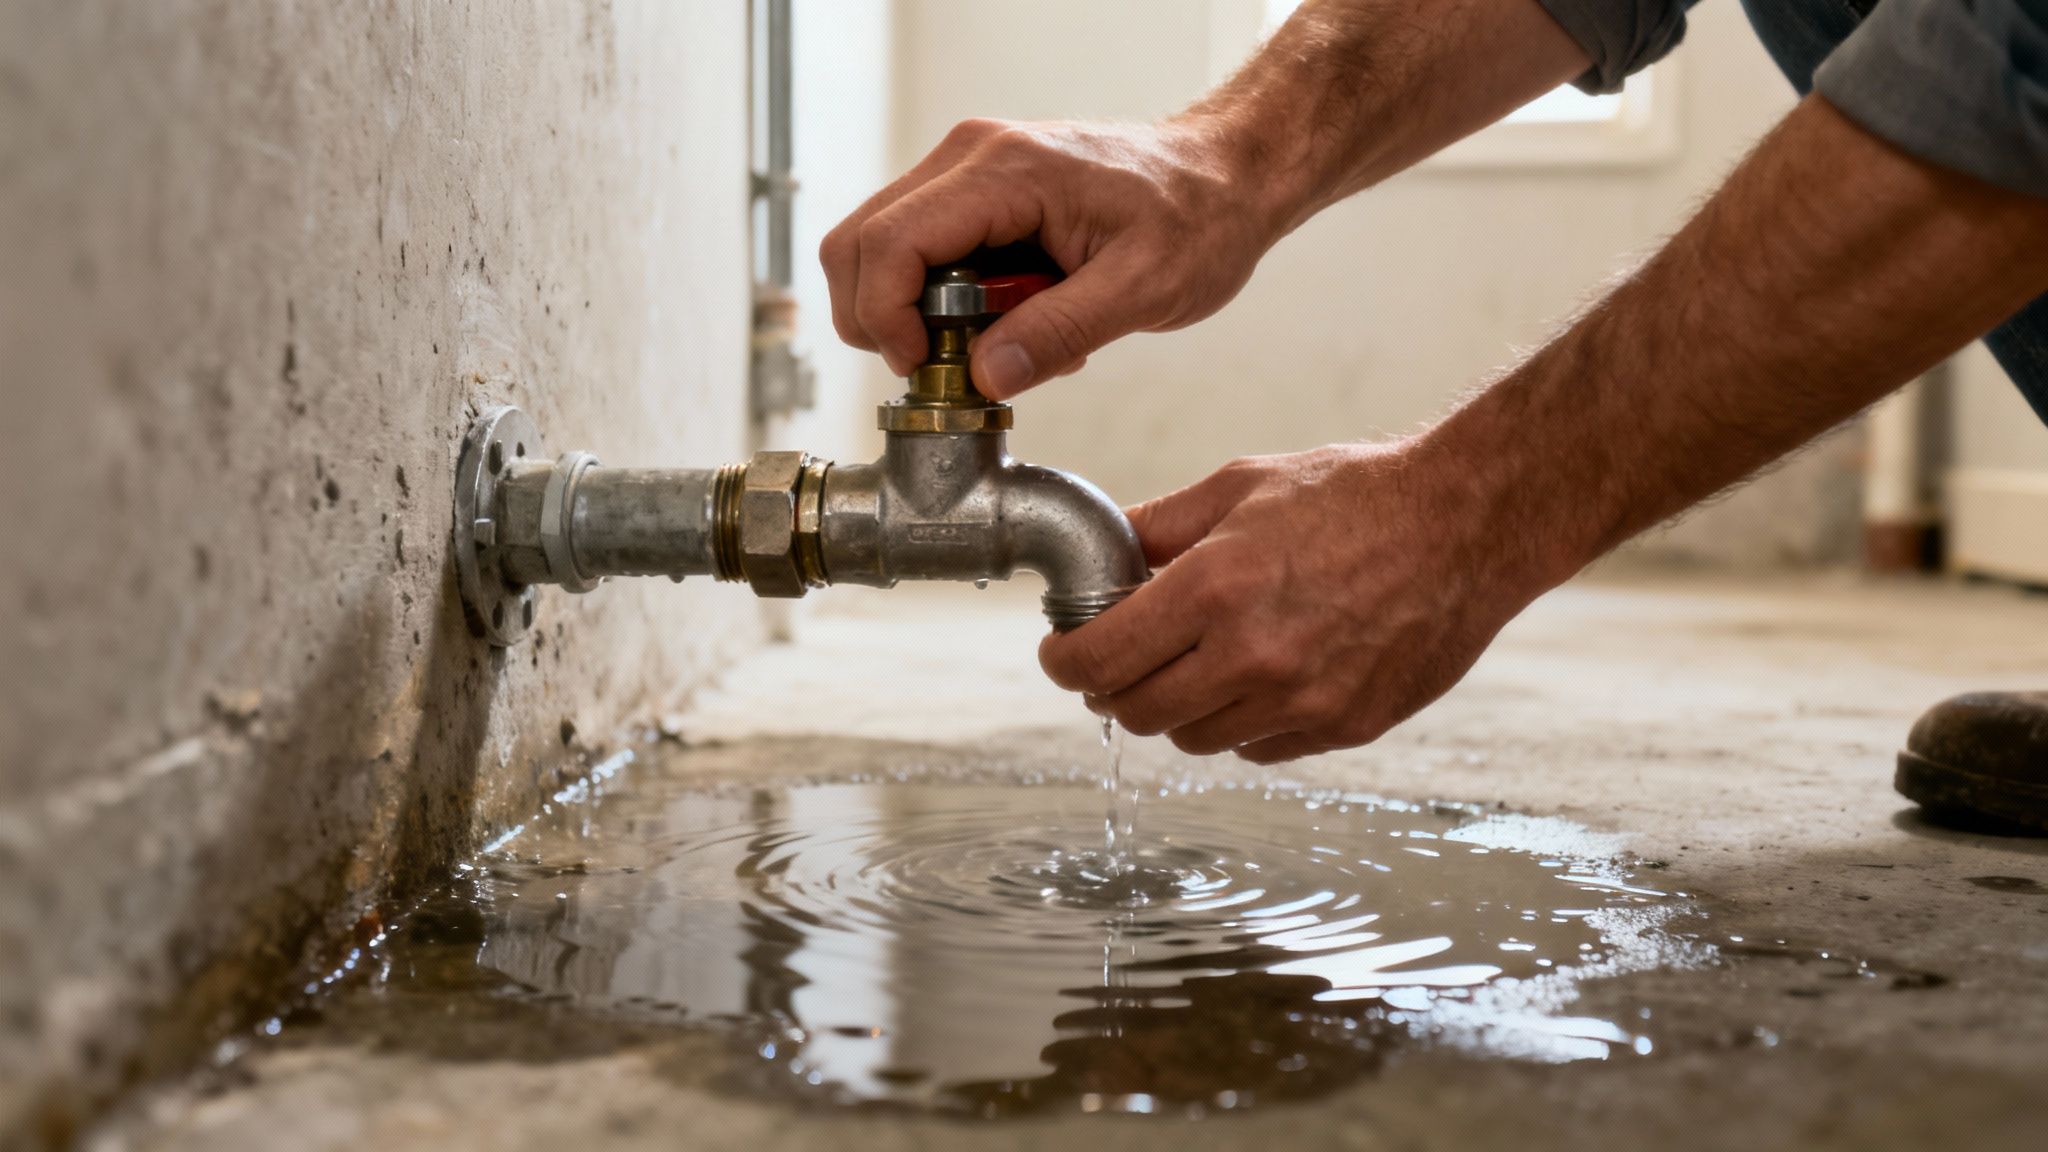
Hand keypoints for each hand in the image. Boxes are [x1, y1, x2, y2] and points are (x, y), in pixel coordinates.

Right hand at [819, 116, 1279, 396]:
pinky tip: (1008, 320)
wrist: (1223, 180)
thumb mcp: (1144, 289)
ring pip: (877, 251)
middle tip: (947, 370)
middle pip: (856, 244)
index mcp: (1004, 171)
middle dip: (881, 322)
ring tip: (995, 342)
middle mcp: (969, 157)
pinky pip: (919, 255)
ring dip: (914, 315)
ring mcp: (966, 172)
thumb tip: (986, 377)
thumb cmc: (1197, 219)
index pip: (887, 244)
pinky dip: (941, 303)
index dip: (884, 319)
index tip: (924, 370)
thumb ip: (1060, 331)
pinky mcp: (974, 194)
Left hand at [1037, 440, 1547, 762]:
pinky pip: (1257, 747)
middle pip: (1137, 712)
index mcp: (1214, 589)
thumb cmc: (1356, 495)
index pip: (1099, 659)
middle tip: (1116, 661)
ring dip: (1176, 708)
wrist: (1467, 525)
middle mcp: (1252, 656)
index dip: (1065, 662)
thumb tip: (1100, 550)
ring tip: (1191, 664)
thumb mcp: (1241, 486)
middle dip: (1111, 689)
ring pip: (1194, 739)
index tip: (1062, 652)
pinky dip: (1239, 722)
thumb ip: (1159, 526)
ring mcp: (1301, 700)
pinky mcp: (1343, 726)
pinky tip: (1254, 678)